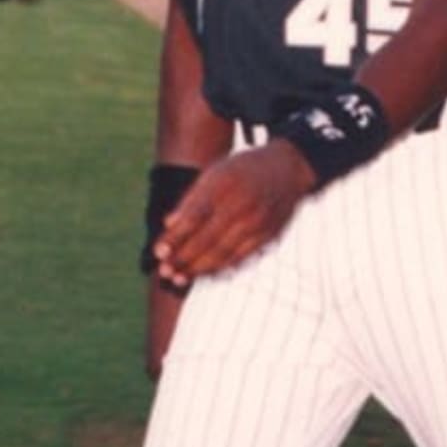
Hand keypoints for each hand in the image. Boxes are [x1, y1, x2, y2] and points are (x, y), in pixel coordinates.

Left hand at [153, 141, 317, 286]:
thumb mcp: (214, 172)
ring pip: (223, 252)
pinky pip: (240, 256)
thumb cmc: (243, 169)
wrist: (288, 168)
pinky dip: (220, 267)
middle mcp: (242, 203)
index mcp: (224, 184)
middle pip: (207, 239)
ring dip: (198, 269)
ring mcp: (257, 221)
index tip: (158, 252)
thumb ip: (191, 199)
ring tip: (179, 278)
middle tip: (165, 271)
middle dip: (183, 258)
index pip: (194, 217)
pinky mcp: (268, 234)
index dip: (175, 238)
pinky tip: (205, 273)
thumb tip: (168, 225)